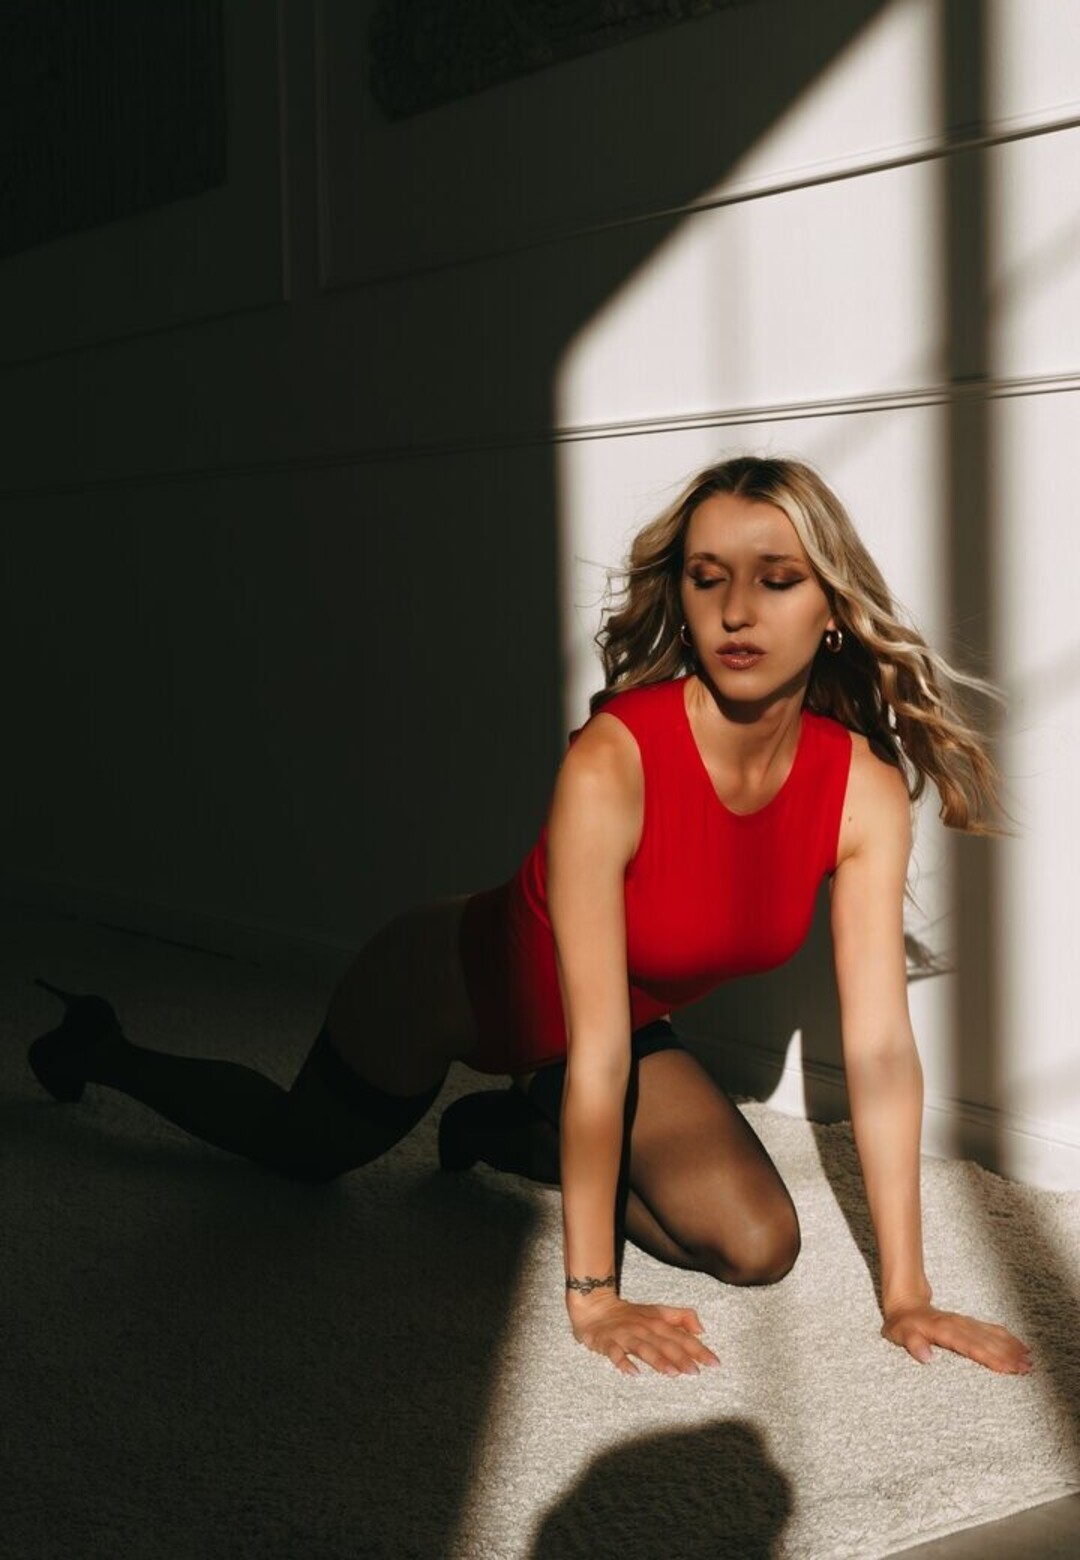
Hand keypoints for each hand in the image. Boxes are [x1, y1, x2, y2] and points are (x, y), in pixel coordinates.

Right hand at [568, 1292, 719, 1376]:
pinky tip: (633, 1372)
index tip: (714, 1363)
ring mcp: (625, 1335)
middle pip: (664, 1343)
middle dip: (681, 1357)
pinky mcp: (607, 1342)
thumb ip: (680, 1318)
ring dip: (657, 1359)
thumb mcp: (657, 1312)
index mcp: (657, 1322)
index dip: (698, 1349)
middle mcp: (643, 1328)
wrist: (594, 1306)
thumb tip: (702, 1330)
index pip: (681, 1336)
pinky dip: (623, 1362)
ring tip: (672, 1372)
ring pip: (643, 1348)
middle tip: (696, 1372)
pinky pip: (615, 1353)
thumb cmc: (629, 1314)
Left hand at [882, 1302, 1031, 1373]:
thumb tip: (925, 1356)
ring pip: (991, 1335)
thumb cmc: (902, 1324)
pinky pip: (990, 1330)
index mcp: (944, 1330)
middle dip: (1008, 1355)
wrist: (906, 1303)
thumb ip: (912, 1343)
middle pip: (986, 1341)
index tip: (1008, 1367)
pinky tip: (1020, 1345)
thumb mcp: (900, 1334)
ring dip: (1010, 1346)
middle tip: (1027, 1368)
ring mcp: (965, 1323)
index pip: (971, 1347)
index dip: (990, 1357)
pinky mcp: (968, 1324)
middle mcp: (958, 1325)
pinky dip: (1006, 1337)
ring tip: (1029, 1359)